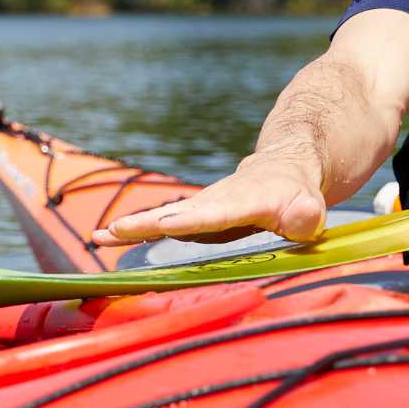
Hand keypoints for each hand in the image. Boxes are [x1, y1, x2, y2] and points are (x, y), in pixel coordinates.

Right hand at [92, 150, 327, 246]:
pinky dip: (132, 231)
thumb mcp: (310, 205)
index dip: (193, 221)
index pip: (215, 215)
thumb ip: (306, 214)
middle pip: (174, 214)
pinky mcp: (191, 217)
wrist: (282, 169)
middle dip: (144, 223)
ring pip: (160, 218)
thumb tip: (305, 219)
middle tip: (113, 230)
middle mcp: (213, 203)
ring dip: (129, 228)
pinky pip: (160, 224)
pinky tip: (105, 238)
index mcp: (241, 203)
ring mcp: (198, 209)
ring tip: (99, 237)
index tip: (167, 224)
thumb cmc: (297, 193)